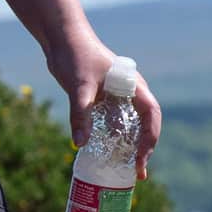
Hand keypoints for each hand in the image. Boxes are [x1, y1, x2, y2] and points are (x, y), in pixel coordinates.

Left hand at [53, 33, 161, 179]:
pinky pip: (112, 123)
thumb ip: (81, 114)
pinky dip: (112, 139)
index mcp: (133, 85)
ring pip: (128, 125)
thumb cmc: (75, 55)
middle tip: (137, 173)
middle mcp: (129, 92)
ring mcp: (116, 96)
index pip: (151, 114)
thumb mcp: (79, 86)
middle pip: (144, 124)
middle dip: (143, 149)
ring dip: (129, 147)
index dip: (150, 137)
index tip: (142, 157)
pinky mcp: (102, 99)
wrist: (61, 37)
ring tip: (126, 170)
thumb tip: (80, 144)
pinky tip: (106, 155)